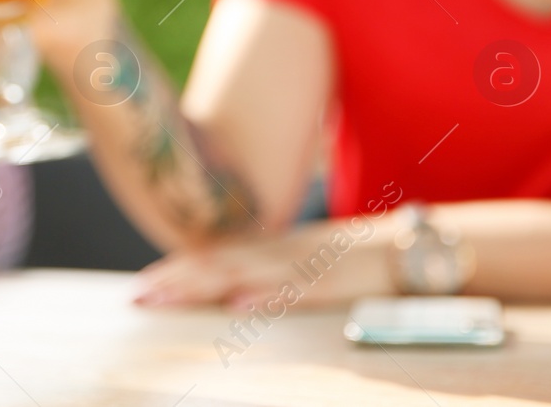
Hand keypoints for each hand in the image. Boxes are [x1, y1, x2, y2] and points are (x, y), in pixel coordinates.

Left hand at [132, 218, 396, 309]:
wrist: (412, 246)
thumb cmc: (358, 258)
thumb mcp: (307, 260)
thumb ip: (270, 269)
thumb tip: (232, 287)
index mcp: (274, 248)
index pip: (216, 257)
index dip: (177, 270)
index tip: (142, 285)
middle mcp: (281, 252)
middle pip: (220, 263)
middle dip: (176, 280)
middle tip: (138, 295)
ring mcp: (305, 265)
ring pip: (246, 275)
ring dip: (204, 286)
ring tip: (168, 297)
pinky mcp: (332, 283)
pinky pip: (296, 291)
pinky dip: (266, 297)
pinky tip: (239, 305)